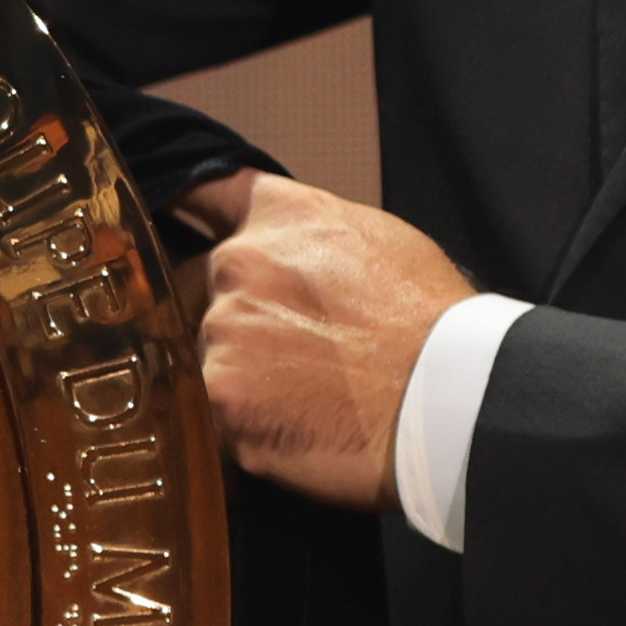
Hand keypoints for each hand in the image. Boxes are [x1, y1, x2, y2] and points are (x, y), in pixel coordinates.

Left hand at [179, 171, 474, 510]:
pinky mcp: (220, 400)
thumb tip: (279, 252)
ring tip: (299, 399)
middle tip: (284, 352)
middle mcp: (237, 264)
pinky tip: (287, 432)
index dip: (185, 212)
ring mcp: (222, 333)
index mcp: (275, 215)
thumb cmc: (432, 322)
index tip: (172, 226)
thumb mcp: (377, 239)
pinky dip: (239, 426)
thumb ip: (306, 237)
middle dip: (226, 316)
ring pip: (200, 354)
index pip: (200, 193)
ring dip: (234, 375)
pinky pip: (207, 413)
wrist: (453, 395)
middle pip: (192, 286)